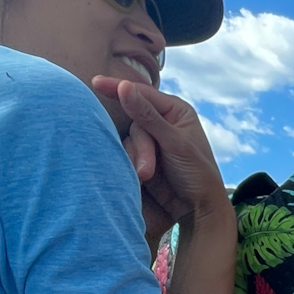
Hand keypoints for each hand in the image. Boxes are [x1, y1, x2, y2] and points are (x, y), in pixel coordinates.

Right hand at [91, 76, 235, 293]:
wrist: (198, 210)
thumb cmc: (197, 174)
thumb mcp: (175, 143)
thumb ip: (148, 117)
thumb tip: (124, 87)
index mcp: (175, 111)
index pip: (142, 94)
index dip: (118, 88)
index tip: (95, 83)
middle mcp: (162, 122)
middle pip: (134, 122)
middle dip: (140, 147)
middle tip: (147, 172)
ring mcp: (151, 141)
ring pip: (128, 140)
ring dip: (136, 160)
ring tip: (147, 178)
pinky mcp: (141, 159)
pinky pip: (125, 154)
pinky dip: (129, 165)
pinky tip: (139, 177)